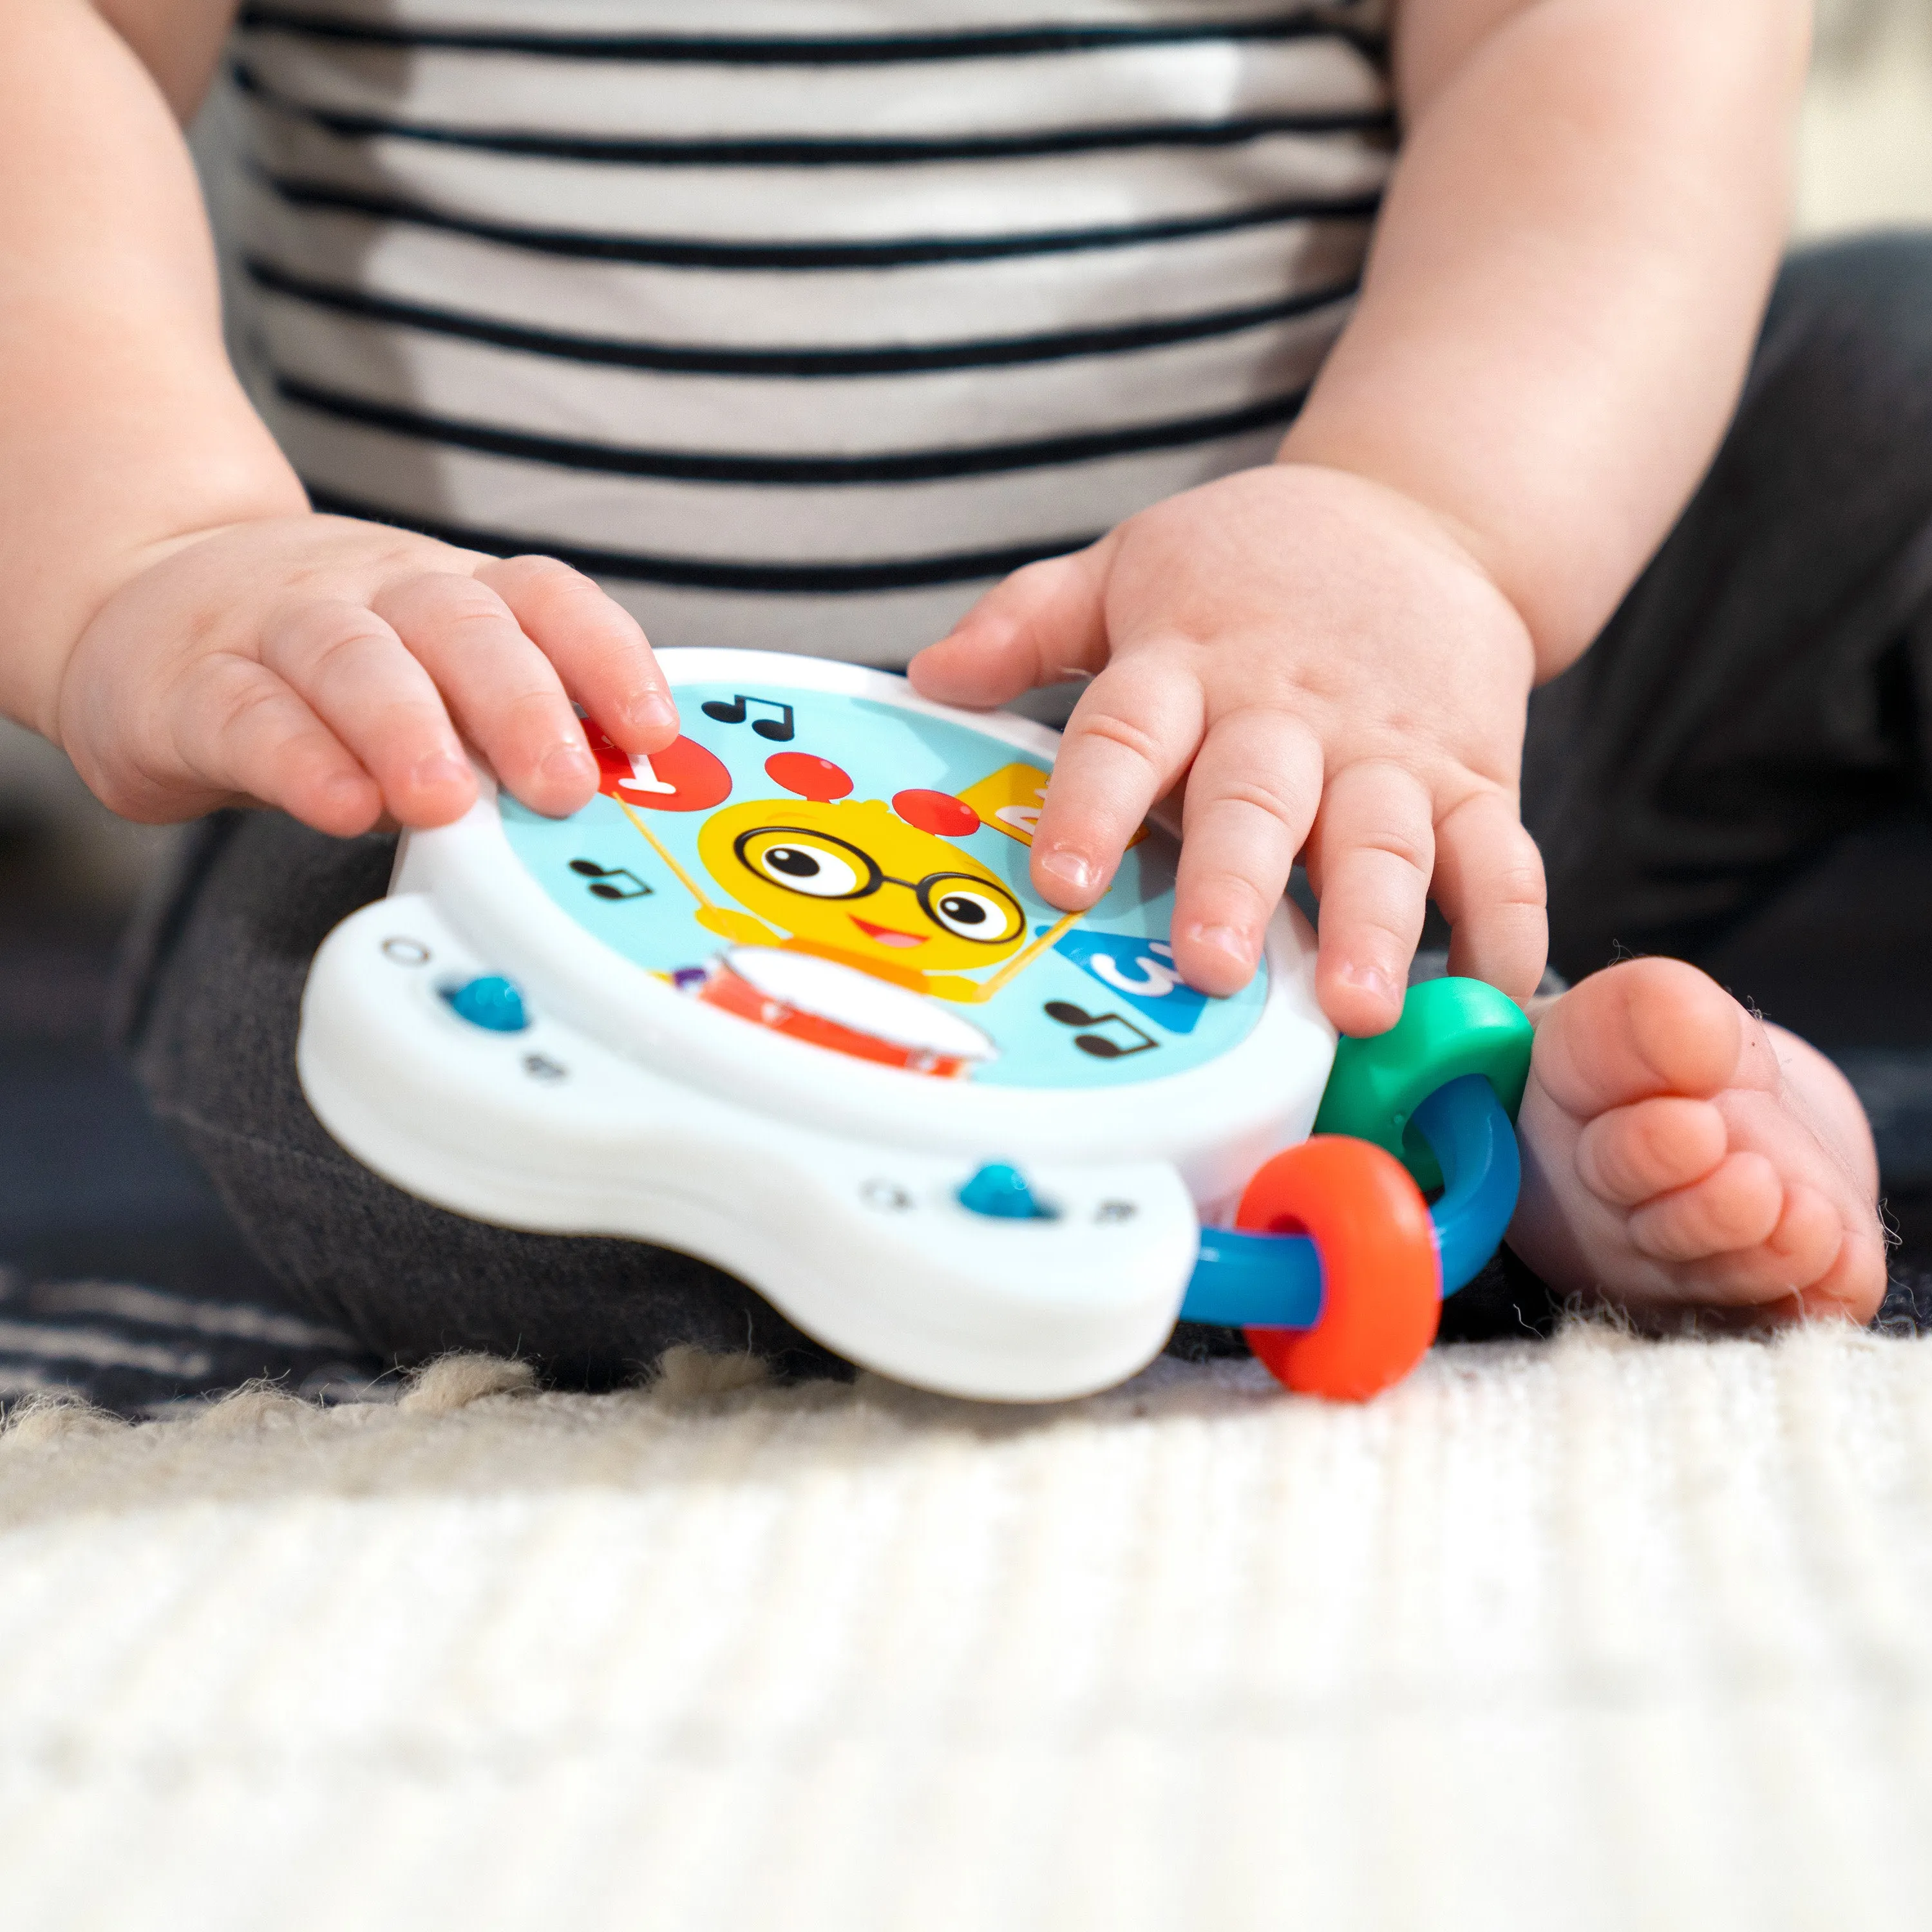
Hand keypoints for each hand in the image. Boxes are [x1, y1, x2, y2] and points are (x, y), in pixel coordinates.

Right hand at [53, 515, 678, 832]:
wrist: (142, 599)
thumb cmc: (326, 669)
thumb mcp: (431, 681)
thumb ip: (506, 738)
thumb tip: (609, 811)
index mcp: (451, 594)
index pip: (545, 599)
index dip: (607, 657)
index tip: (653, 730)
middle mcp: (373, 594)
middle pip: (459, 626)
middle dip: (522, 705)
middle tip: (562, 784)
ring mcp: (276, 629)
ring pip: (352, 658)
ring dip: (407, 727)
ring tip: (444, 800)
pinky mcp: (187, 688)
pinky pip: (248, 716)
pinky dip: (297, 761)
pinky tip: (339, 804)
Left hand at [908, 464, 1547, 1034]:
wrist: (1417, 521)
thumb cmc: (1247, 571)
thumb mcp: (1127, 567)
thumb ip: (1029, 623)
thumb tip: (930, 675)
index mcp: (1186, 665)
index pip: (1126, 733)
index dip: (1094, 806)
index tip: (1062, 881)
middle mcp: (1286, 715)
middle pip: (1256, 800)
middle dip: (1236, 886)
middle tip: (1216, 966)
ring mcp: (1389, 751)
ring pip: (1382, 840)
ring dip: (1373, 925)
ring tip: (1357, 1006)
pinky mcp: (1476, 777)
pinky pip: (1497, 856)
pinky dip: (1505, 926)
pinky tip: (1490, 997)